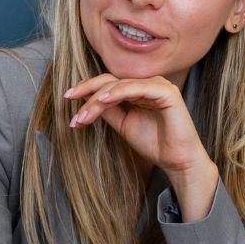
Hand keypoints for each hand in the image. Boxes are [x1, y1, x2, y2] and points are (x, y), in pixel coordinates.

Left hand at [65, 75, 218, 219]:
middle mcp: (148, 84)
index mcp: (138, 90)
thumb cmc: (154, 143)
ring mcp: (158, 85)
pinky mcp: (166, 91)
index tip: (68, 99)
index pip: (108, 84)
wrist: (176, 161)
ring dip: (98, 98)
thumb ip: (108, 111)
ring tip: (84, 113)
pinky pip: (137, 88)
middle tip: (70, 102)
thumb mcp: (123, 125)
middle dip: (88, 92)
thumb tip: (87, 100)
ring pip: (120, 85)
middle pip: (111, 82)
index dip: (87, 89)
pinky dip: (118, 93)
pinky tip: (103, 101)